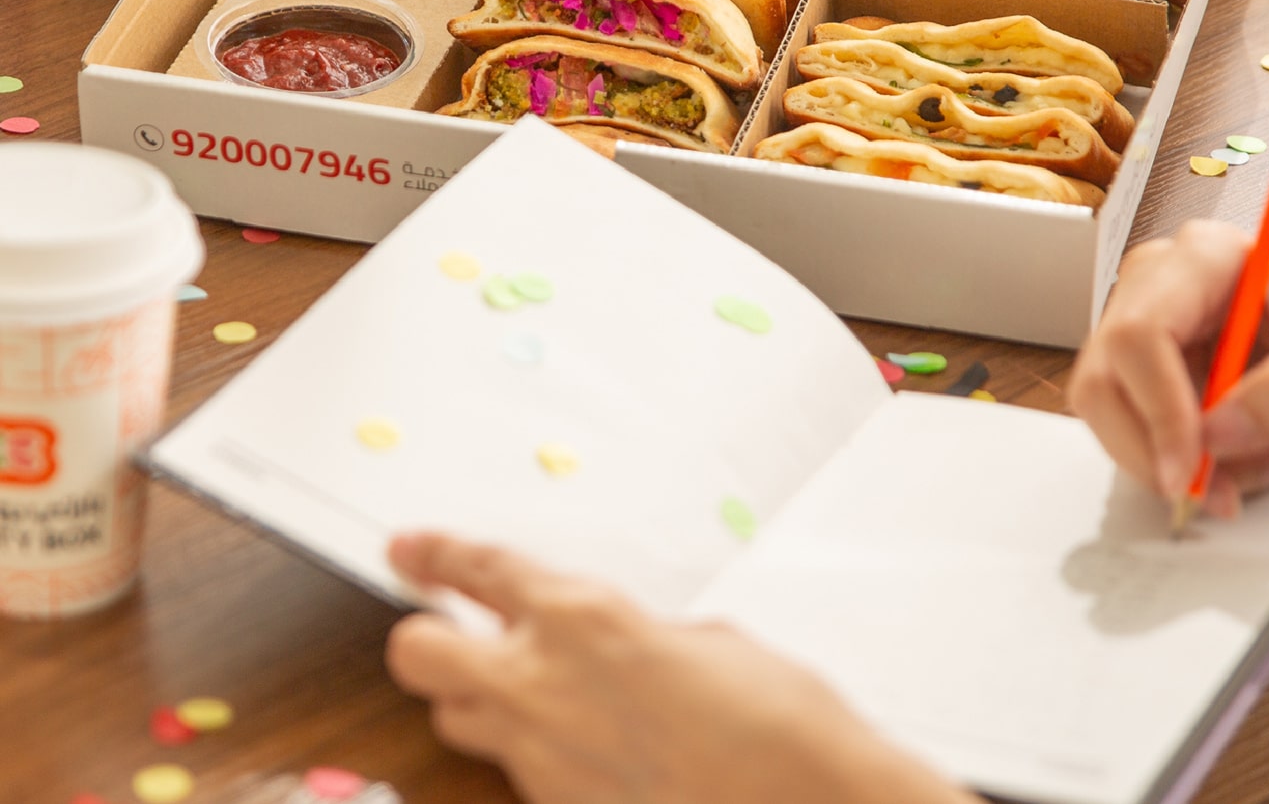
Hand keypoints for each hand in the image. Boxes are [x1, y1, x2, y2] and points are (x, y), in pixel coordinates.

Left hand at [385, 532, 974, 803]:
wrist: (804, 803)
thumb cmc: (771, 712)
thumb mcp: (697, 637)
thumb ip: (626, 633)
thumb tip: (603, 645)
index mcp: (582, 614)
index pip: (478, 569)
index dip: (434, 552)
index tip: (407, 547)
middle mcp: (542, 684)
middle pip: (419, 652)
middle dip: (423, 633)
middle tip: (444, 623)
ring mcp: (540, 758)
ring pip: (453, 719)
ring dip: (473, 697)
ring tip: (514, 688)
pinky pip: (512, 773)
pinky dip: (529, 753)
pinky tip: (574, 746)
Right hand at [1068, 219, 1268, 516]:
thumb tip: (1221, 429)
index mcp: (1202, 258)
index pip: (1140, 334)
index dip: (1157, 409)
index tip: (1192, 471)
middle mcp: (1156, 287)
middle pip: (1106, 378)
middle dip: (1157, 449)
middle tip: (1216, 491)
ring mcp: (1138, 326)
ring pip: (1109, 411)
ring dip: (1173, 462)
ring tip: (1254, 467)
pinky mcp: (1138, 369)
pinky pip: (1129, 427)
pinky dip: (1180, 462)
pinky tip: (1240, 457)